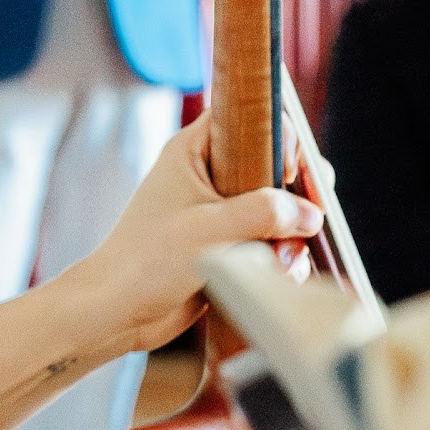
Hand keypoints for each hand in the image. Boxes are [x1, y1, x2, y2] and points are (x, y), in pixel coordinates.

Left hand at [66, 117, 324, 354]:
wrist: (119, 312)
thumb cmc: (148, 262)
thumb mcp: (212, 229)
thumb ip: (266, 213)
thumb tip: (311, 214)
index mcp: (194, 151)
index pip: (252, 118)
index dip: (281, 138)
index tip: (286, 173)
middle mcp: (209, 176)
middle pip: (275, 167)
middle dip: (298, 194)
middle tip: (309, 215)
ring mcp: (220, 213)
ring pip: (279, 210)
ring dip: (292, 235)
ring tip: (281, 260)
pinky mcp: (228, 247)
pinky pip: (271, 242)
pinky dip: (282, 258)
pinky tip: (277, 274)